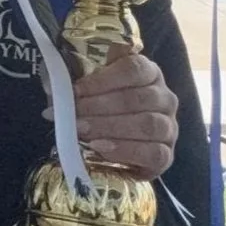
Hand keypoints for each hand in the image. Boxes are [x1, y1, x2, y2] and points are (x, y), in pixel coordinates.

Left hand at [73, 45, 178, 178]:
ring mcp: (169, 127)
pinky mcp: (167, 156)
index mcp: (149, 73)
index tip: (75, 91)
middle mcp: (165, 98)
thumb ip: (78, 82)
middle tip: (74, 116)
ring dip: (111, 128)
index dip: (102, 80)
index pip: (133, 68)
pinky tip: (101, 149)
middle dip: (101, 107)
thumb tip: (55, 83)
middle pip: (138, 98)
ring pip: (148, 124)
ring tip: (83, 132)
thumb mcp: (89, 90)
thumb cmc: (102, 111)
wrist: (116, 148)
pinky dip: (125, 151)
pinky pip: (155, 153)